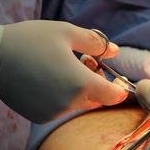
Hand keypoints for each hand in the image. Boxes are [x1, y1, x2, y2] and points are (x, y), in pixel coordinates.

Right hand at [0, 20, 127, 122]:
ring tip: (66, 67)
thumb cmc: (30, 40)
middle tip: (86, 62)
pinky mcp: (41, 116)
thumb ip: (96, 42)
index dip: (119, 89)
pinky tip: (52, 80)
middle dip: (98, 83)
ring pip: (80, 104)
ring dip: (81, 89)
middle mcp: (69, 103)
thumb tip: (115, 51)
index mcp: (80, 83)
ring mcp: (54, 113)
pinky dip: (65, 97)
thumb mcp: (67, 32)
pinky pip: (63, 108)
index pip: (114, 96)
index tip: (116, 79)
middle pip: (97, 99)